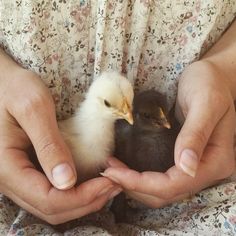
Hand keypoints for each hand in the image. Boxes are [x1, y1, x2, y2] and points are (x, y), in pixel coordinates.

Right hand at [0, 67, 119, 223]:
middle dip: (86, 201)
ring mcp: (19, 177)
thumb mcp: (34, 108)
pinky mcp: (28, 170)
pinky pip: (51, 192)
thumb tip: (66, 181)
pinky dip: (75, 191)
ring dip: (83, 199)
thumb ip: (48, 144)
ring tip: (108, 184)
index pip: (47, 199)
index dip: (81, 196)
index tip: (108, 182)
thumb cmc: (14, 88)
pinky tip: (92, 179)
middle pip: (51, 208)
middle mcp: (9, 179)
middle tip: (113, 185)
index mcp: (7, 166)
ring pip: (52, 204)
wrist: (2, 82)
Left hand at [102, 61, 235, 207]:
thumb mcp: (205, 102)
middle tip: (108, 170)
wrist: (214, 77)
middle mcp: (207, 169)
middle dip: (134, 186)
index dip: (142, 183)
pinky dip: (141, 177)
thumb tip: (186, 167)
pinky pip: (161, 177)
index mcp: (216, 160)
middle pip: (167, 193)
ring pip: (162, 190)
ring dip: (135, 184)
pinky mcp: (183, 158)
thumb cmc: (210, 83)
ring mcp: (195, 166)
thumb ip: (196, 133)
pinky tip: (126, 166)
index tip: (114, 171)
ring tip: (112, 168)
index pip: (175, 184)